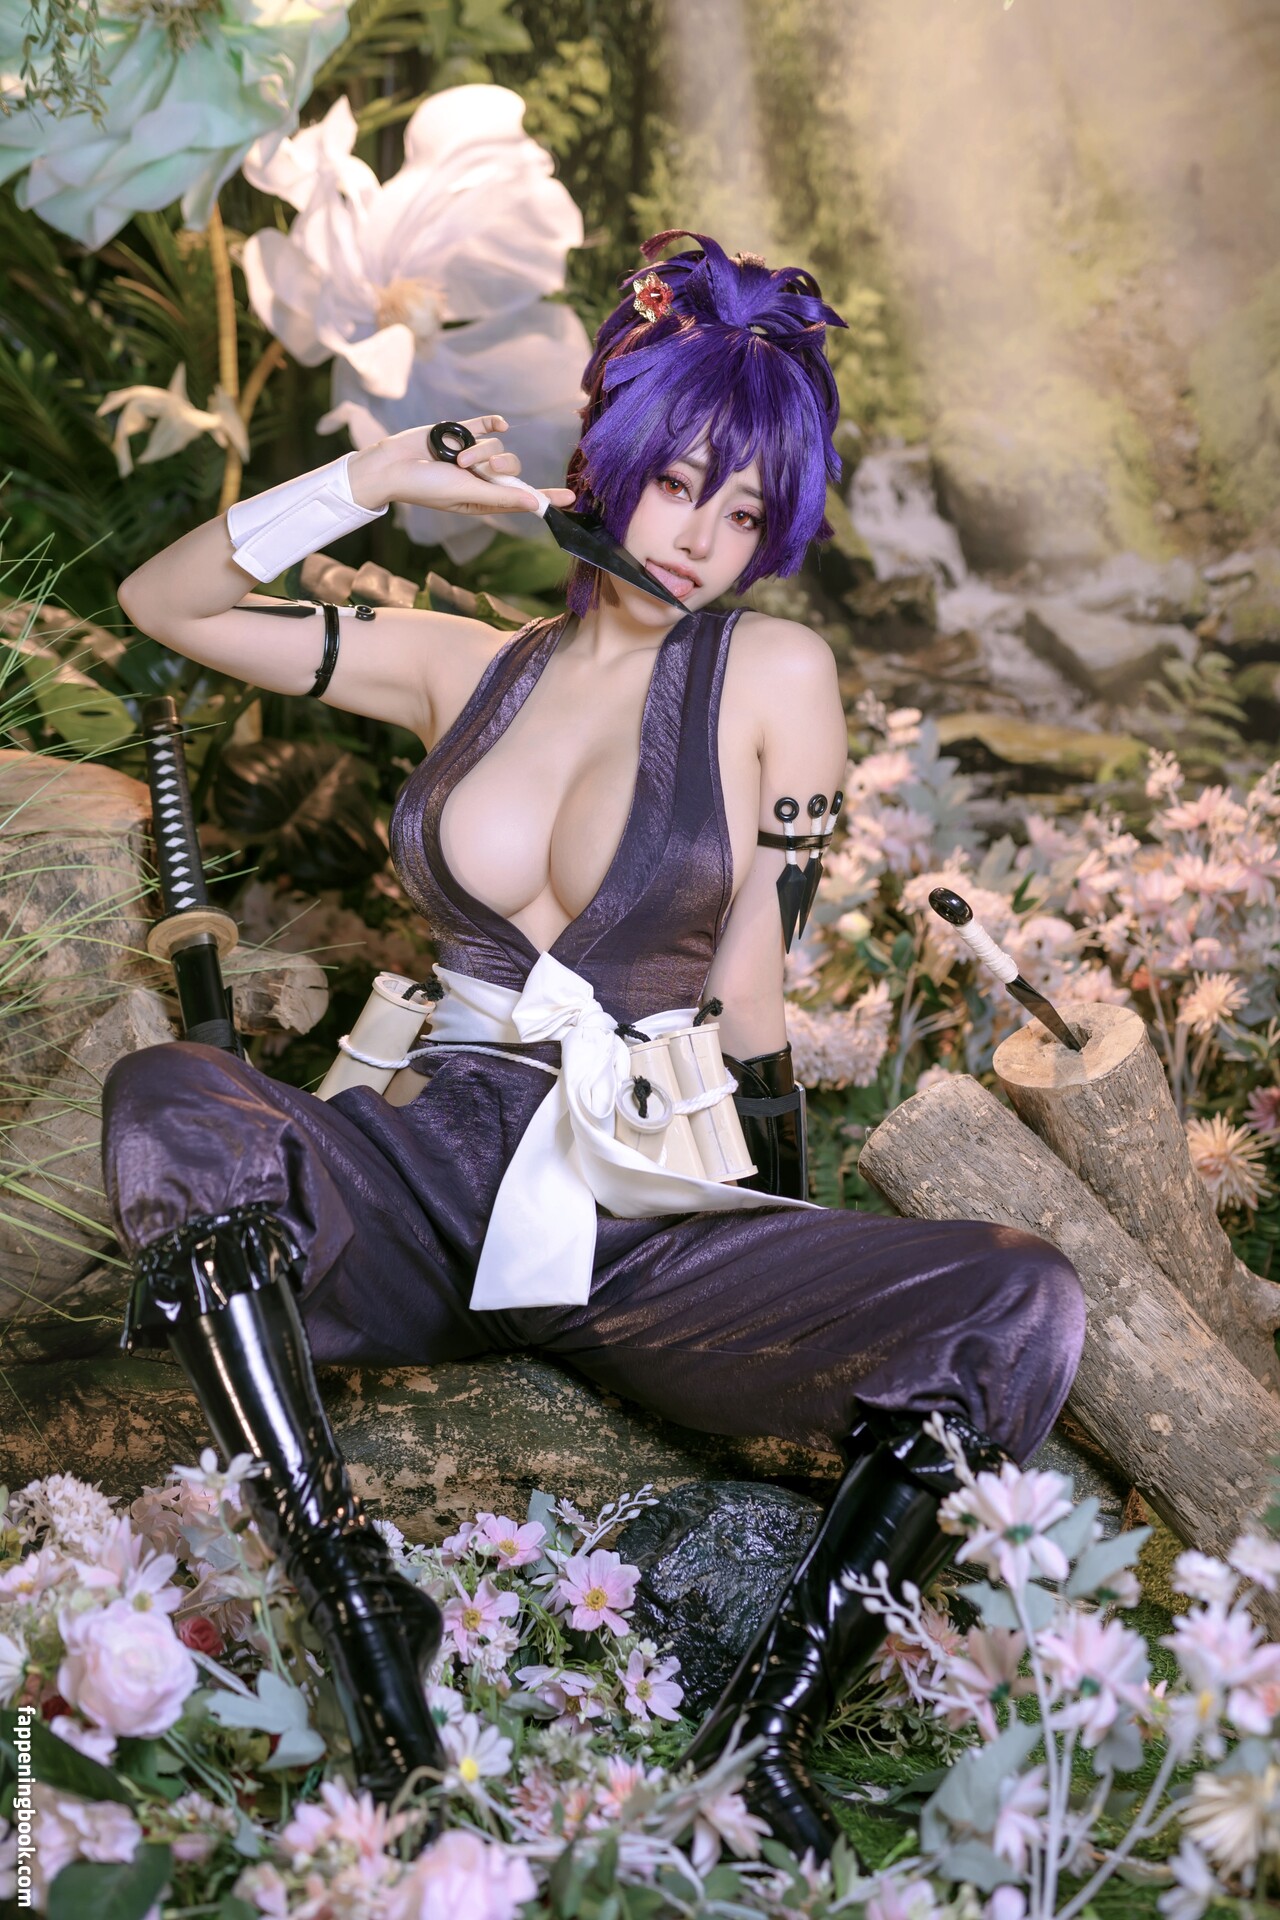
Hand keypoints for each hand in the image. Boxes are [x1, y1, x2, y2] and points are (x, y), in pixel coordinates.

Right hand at [348, 416, 577, 515]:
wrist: (392, 466)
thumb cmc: (426, 487)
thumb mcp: (468, 494)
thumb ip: (502, 496)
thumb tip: (535, 504)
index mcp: (484, 499)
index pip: (523, 499)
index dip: (547, 498)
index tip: (572, 499)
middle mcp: (480, 478)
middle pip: (511, 468)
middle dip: (498, 465)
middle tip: (477, 468)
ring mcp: (470, 455)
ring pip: (496, 445)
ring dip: (477, 449)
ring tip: (453, 457)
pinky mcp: (459, 433)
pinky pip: (486, 425)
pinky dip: (493, 424)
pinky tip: (501, 424)